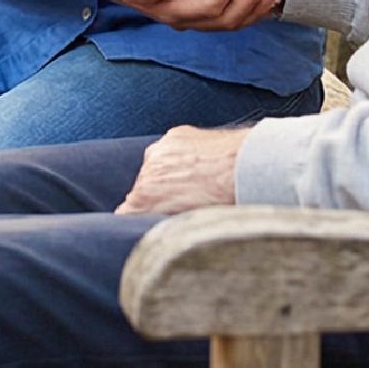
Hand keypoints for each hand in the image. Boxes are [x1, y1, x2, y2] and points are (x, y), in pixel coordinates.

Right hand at [115, 124, 246, 214]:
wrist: (244, 169)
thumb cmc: (221, 205)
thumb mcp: (186, 227)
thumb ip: (161, 226)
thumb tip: (157, 232)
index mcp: (143, 199)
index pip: (124, 215)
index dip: (139, 220)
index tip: (154, 222)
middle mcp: (146, 172)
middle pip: (141, 191)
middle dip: (157, 198)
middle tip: (184, 206)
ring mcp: (160, 151)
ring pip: (155, 169)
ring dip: (168, 177)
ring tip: (195, 185)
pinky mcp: (174, 135)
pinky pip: (169, 151)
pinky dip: (180, 158)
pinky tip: (200, 167)